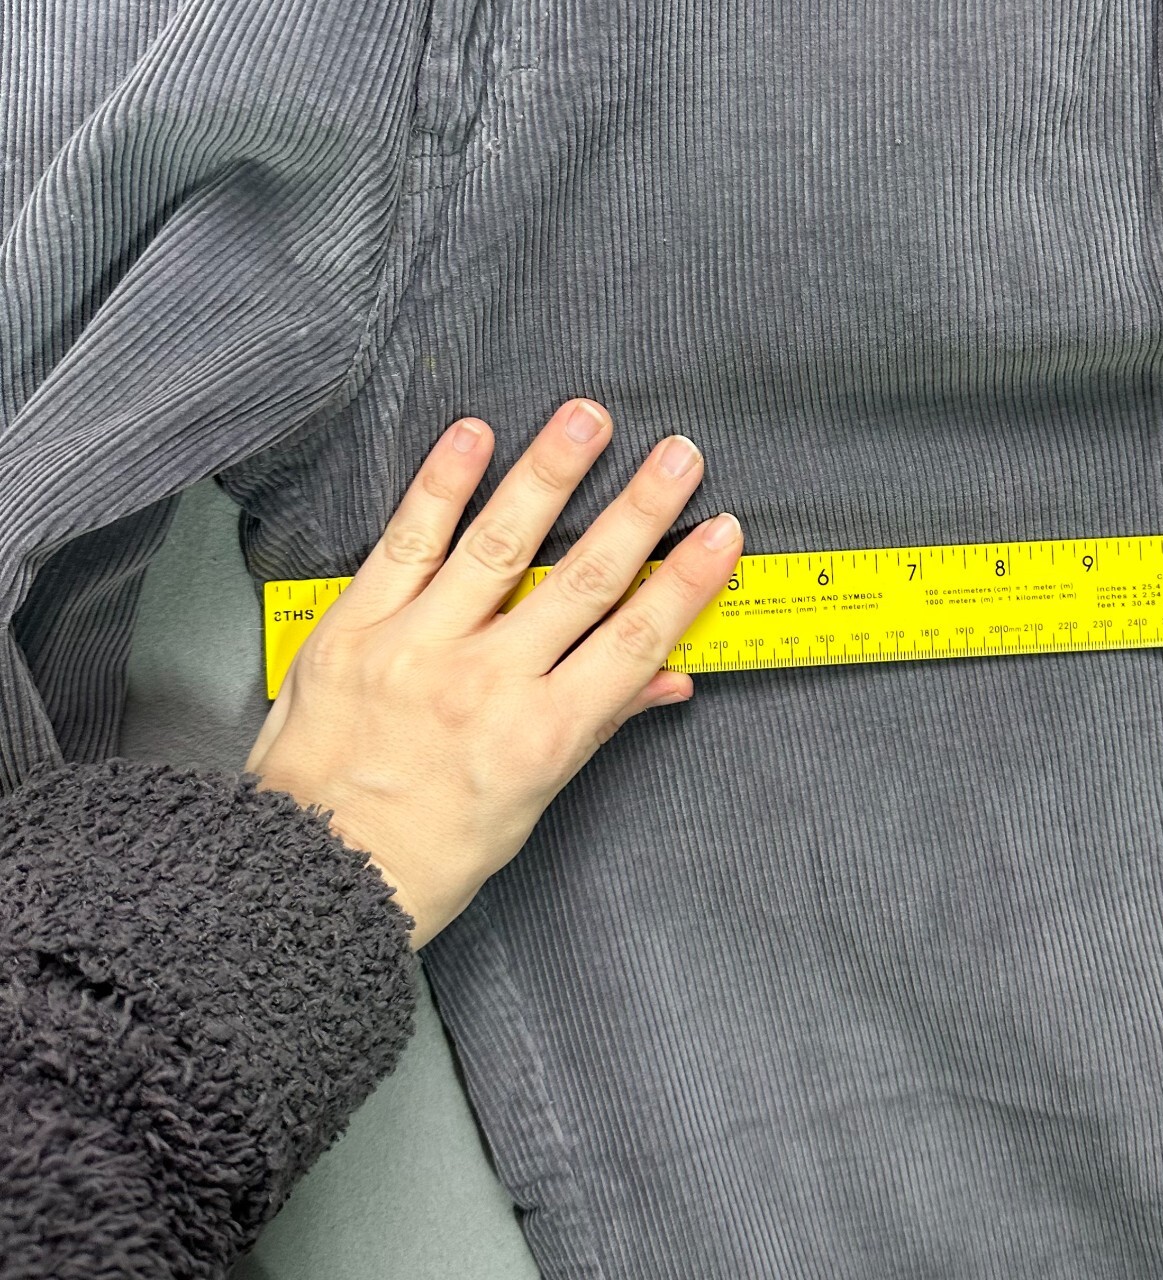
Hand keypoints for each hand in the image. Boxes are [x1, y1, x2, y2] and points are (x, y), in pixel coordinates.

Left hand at [245, 399, 741, 947]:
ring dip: (549, 473)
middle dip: (639, 510)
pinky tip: (472, 437)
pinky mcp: (356, 628)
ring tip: (587, 418)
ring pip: (499, 544)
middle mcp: (486, 684)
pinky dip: (440, 486)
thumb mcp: (532, 801)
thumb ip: (598, 724)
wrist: (309, 876)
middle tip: (678, 455)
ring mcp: (418, 649)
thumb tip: (669, 677)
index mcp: (540, 736)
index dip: (685, 582)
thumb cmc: (429, 852)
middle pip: (581, 579)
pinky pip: (405, 544)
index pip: (633, 640)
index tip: (722, 532)